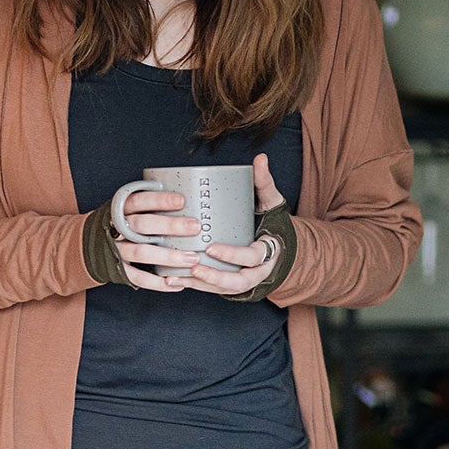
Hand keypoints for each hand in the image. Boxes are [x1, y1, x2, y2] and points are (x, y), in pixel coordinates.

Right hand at [82, 187, 202, 291]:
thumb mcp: (126, 210)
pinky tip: (176, 284)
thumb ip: (148, 207)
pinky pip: (137, 278)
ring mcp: (115, 249)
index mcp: (120, 209)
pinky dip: (157, 283)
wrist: (86, 244)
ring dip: (168, 256)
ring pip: (142, 252)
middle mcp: (116, 228)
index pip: (139, 201)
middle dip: (170, 226)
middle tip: (195, 227)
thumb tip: (187, 200)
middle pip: (142, 225)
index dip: (159, 200)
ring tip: (191, 259)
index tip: (181, 201)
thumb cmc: (119, 224)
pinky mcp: (115, 269)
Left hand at [181, 156, 289, 296]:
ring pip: (223, 289)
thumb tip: (260, 158)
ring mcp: (243, 280)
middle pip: (238, 281)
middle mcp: (258, 271)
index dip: (233, 255)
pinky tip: (173, 280)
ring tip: (176, 277)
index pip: (252, 257)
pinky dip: (193, 286)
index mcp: (268, 251)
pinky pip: (212, 290)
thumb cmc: (268, 220)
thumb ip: (264, 182)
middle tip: (193, 266)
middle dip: (215, 277)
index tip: (211, 248)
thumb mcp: (270, 202)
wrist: (275, 244)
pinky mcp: (229, 284)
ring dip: (199, 285)